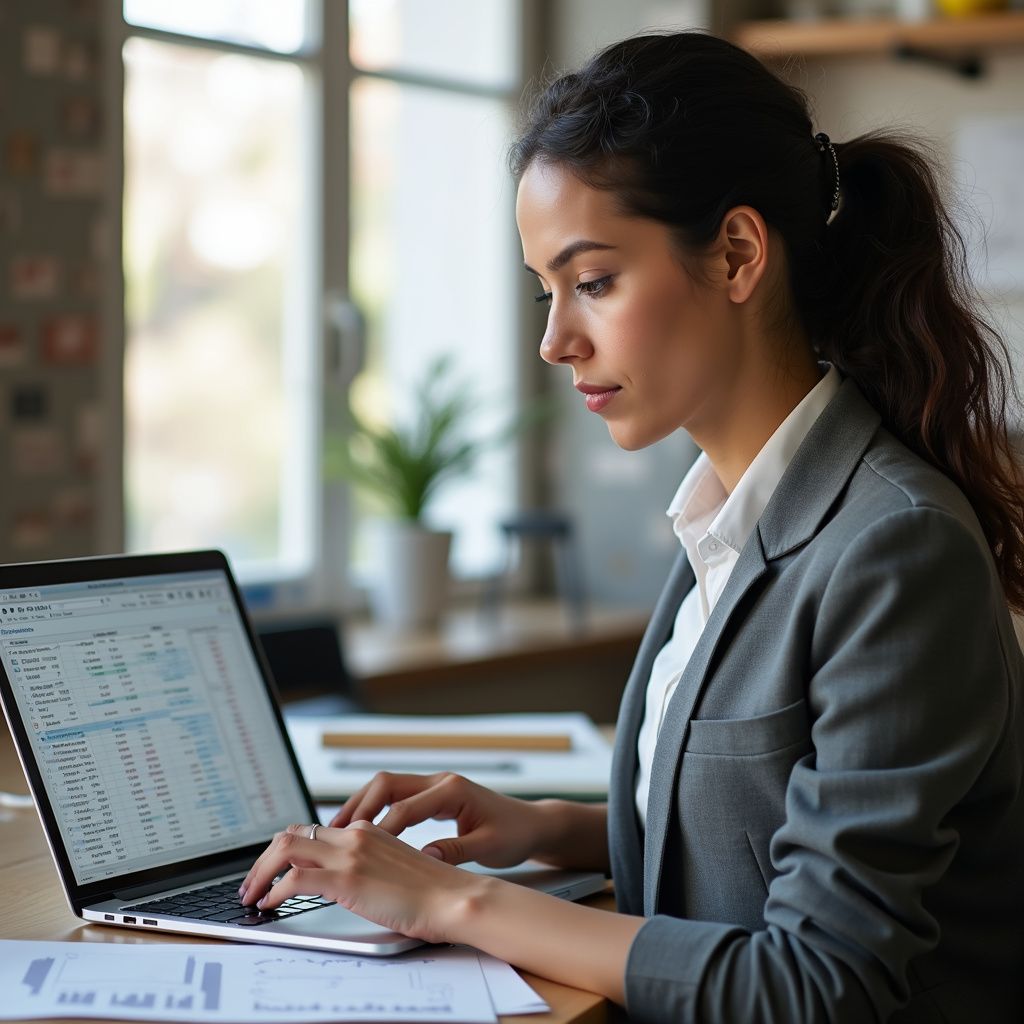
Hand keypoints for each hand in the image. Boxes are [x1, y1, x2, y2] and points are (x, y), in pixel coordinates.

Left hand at [238, 821, 488, 943]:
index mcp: (367, 831)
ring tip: (251, 894)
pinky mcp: (347, 878)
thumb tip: (342, 882)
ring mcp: (350, 854)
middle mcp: (356, 835)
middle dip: (263, 858)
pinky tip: (269, 904)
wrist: (455, 899)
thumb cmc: (433, 893)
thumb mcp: (394, 870)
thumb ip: (368, 866)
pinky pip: (295, 878)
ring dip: (261, 871)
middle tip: (251, 883)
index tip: (272, 869)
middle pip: (292, 834)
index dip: (285, 849)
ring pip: (286, 849)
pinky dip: (274, 889)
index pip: (313, 830)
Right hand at [329, 771, 551, 867]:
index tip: (359, 850)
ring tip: (337, 829)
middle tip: (334, 832)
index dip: (381, 829)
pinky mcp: (435, 795)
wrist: (533, 824)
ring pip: (388, 787)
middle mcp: (441, 782)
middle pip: (387, 784)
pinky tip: (363, 829)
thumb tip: (425, 855)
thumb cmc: (515, 834)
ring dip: (363, 805)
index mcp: (453, 791)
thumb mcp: (490, 847)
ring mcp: (436, 785)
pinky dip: (377, 809)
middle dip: (360, 806)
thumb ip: (457, 850)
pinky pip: (397, 796)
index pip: (406, 808)